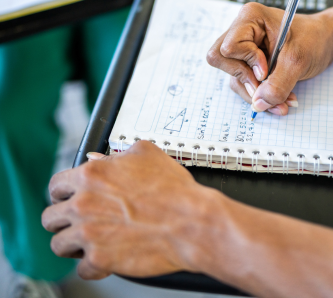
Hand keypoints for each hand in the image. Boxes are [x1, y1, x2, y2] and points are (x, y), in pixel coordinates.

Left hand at [42, 142, 220, 279]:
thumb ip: (118, 154)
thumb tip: (101, 158)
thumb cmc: (174, 189)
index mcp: (92, 176)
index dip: (62, 192)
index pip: (57, 185)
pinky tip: (106, 258)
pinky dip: (94, 266)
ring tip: (89, 243)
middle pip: (51, 217)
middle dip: (63, 220)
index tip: (67, 198)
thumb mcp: (147, 154)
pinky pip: (82, 268)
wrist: (191, 222)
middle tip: (77, 222)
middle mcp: (84, 204)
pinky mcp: (100, 259)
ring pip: (60, 244)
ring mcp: (89, 233)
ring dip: (73, 244)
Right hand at [207, 3, 332, 115]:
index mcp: (250, 19)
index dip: (247, 63)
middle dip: (247, 82)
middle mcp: (242, 31)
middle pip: (223, 62)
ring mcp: (244, 48)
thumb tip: (259, 104)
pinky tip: (281, 98)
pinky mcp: (250, 63)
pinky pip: (246, 84)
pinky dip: (262, 95)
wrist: (326, 42)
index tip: (266, 70)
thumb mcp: (298, 60)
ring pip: (235, 78)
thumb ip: (278, 84)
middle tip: (268, 87)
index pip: (229, 48)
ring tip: (283, 100)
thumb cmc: (314, 38)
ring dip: (258, 94)